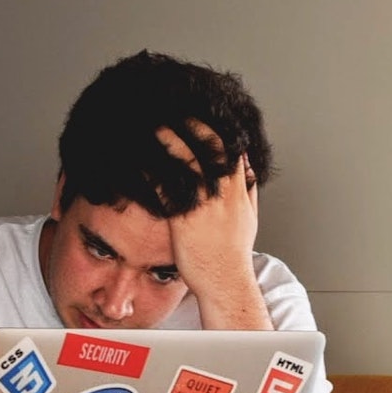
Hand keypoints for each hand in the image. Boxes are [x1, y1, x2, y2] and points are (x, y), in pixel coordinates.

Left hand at [158, 123, 259, 301]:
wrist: (226, 282)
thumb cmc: (233, 254)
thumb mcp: (249, 218)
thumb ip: (248, 190)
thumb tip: (248, 168)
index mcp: (239, 191)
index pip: (231, 149)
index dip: (216, 128)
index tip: (201, 114)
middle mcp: (223, 194)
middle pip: (211, 148)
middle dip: (193, 125)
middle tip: (176, 110)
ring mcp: (204, 206)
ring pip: (189, 162)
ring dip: (171, 140)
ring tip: (155, 125)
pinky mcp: (184, 219)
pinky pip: (169, 188)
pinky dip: (156, 170)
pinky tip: (142, 159)